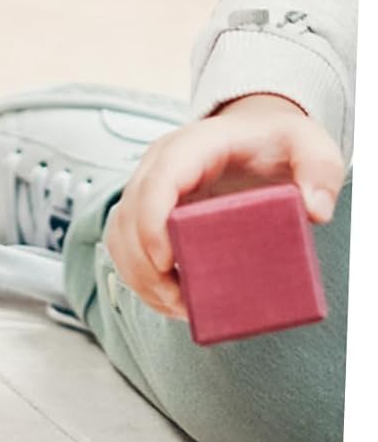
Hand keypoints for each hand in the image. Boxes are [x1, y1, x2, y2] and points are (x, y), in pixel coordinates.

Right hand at [105, 93, 343, 319]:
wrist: (256, 136)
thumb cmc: (276, 142)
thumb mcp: (310, 144)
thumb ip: (321, 169)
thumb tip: (313, 211)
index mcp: (193, 146)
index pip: (158, 182)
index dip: (152, 223)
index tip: (168, 262)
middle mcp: (159, 166)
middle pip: (128, 216)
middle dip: (145, 264)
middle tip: (179, 300)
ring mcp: (148, 190)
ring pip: (119, 236)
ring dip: (139, 276)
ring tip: (177, 306)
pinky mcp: (147, 213)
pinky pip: (126, 248)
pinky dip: (139, 277)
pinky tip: (167, 299)